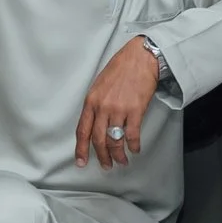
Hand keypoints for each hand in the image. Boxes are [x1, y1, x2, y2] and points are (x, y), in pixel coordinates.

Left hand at [75, 35, 158, 168]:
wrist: (141, 56)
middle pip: (98, 139)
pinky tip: (135, 149)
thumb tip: (96, 122)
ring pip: (114, 140)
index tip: (81, 162)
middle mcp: (102, 107)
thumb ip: (96, 104)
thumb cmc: (121, 67)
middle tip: (106, 166)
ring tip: (122, 161)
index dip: (81, 149)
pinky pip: (132, 134)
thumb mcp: (100, 84)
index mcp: (91, 100)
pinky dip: (134, 145)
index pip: (82, 130)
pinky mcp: (135, 109)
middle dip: (102, 156)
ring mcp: (118, 109)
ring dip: (118, 155)